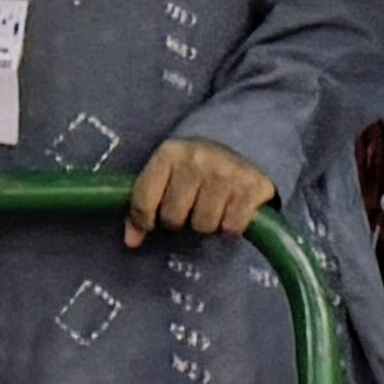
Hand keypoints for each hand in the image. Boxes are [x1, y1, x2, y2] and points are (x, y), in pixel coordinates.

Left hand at [126, 137, 276, 248]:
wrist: (243, 141)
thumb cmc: (194, 167)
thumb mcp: (165, 175)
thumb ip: (143, 205)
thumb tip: (131, 242)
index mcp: (170, 153)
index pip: (143, 201)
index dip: (145, 220)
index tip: (152, 221)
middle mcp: (197, 159)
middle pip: (174, 218)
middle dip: (180, 220)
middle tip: (190, 209)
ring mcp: (227, 172)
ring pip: (204, 225)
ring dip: (207, 224)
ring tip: (211, 208)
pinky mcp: (252, 186)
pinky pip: (232, 227)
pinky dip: (231, 227)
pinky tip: (230, 212)